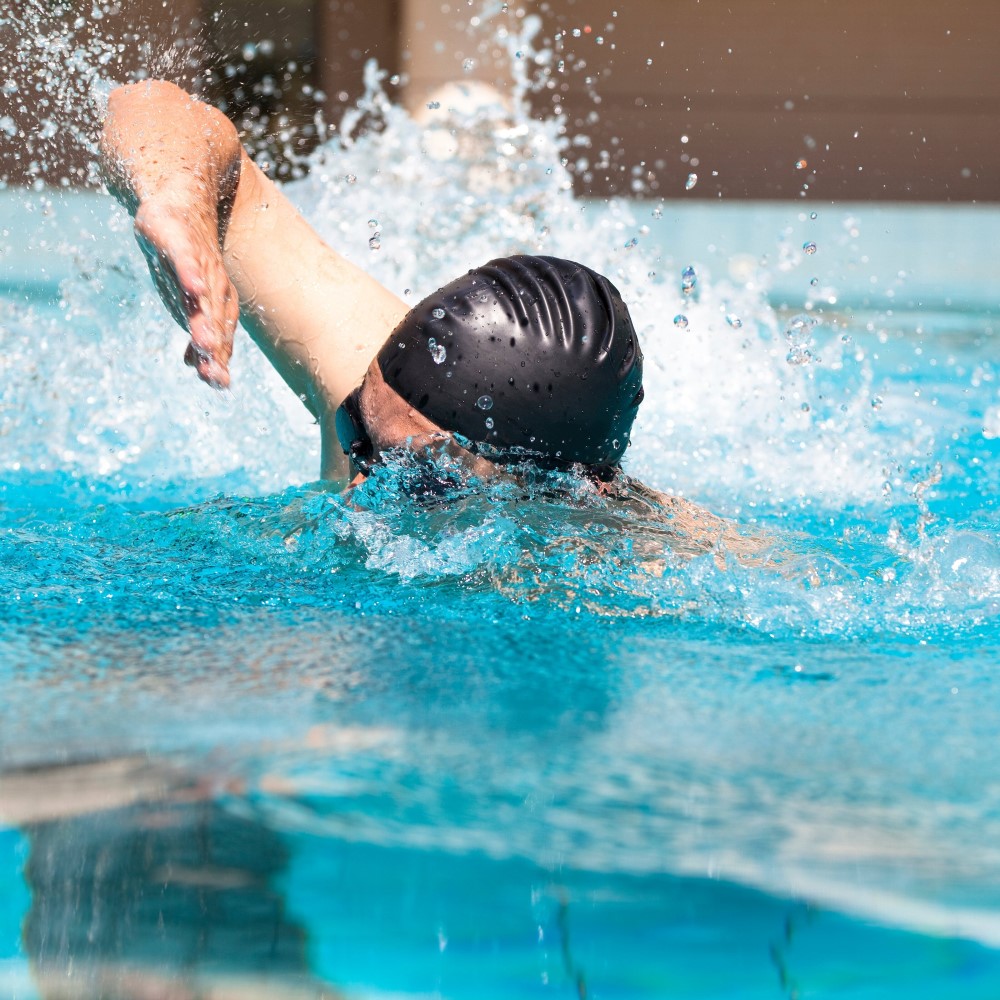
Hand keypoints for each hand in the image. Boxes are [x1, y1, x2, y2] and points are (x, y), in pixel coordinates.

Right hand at [133, 198, 238, 388]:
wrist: (183, 204)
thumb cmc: (189, 258)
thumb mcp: (189, 296)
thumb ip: (195, 328)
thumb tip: (195, 365)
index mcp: (215, 305)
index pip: (218, 337)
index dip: (218, 360)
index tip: (219, 386)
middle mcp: (212, 288)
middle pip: (213, 323)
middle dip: (215, 350)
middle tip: (216, 377)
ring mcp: (197, 266)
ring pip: (203, 297)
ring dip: (204, 320)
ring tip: (207, 345)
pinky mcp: (180, 242)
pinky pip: (186, 259)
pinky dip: (190, 273)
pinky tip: (194, 289)